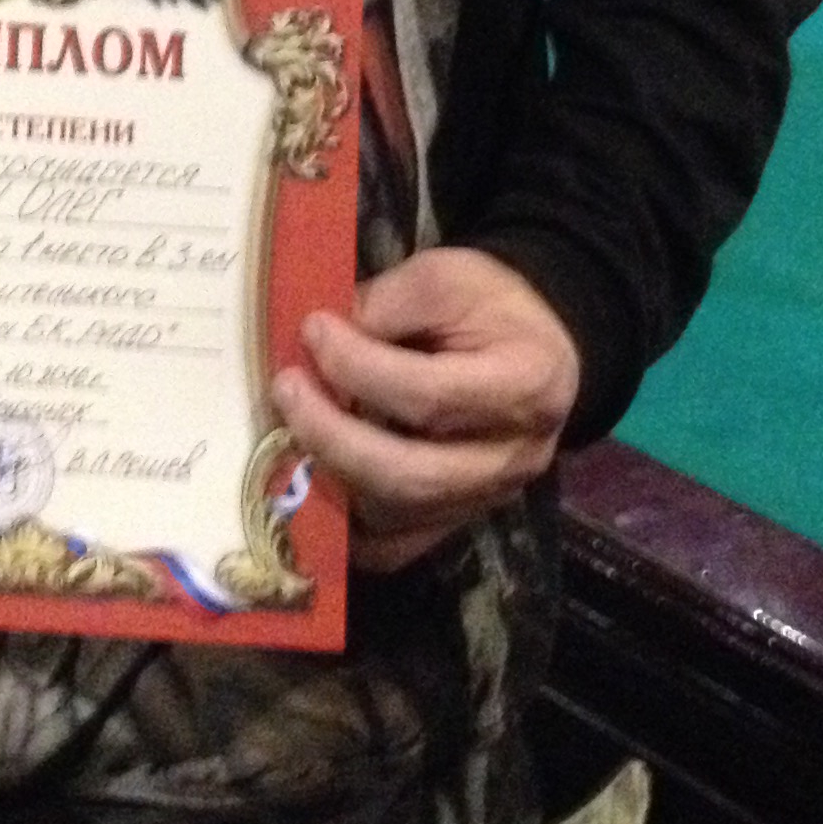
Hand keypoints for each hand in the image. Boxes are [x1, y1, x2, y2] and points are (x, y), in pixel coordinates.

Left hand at [271, 247, 580, 573]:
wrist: (537, 348)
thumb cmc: (490, 306)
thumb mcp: (447, 277)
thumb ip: (387, 304)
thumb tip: (319, 341)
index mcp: (524, 387)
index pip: (429, 396)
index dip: (360, 369)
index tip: (313, 330)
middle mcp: (511, 459)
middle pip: (410, 474)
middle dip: (332, 435)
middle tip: (286, 389)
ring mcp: (485, 501)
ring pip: (394, 516)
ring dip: (330, 474)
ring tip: (290, 425)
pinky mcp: (457, 522)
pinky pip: (393, 545)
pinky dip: (345, 520)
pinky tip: (311, 475)